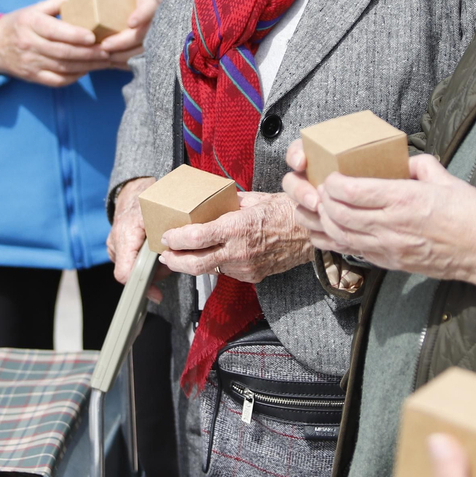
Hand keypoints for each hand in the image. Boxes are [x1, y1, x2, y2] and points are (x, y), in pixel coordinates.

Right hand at [0, 0, 112, 86]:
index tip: (94, 36)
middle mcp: (29, 44)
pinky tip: (87, 69)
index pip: (54, 31)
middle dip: (88, 53)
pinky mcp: (33, 77)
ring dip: (86, 65)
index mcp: (30, 23)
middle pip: (62, 52)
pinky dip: (74, 76)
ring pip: (63, 67)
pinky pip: (57, 80)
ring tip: (104, 60)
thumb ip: (57, 3)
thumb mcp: (33, 8)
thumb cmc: (19, 24)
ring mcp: (30, 63)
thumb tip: (83, 0)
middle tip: (107, 50)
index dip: (75, 35)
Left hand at [96, 0, 165, 64]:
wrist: (165, 4)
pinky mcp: (159, 48)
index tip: (130, 23)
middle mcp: (161, 16)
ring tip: (104, 56)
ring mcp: (162, 34)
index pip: (150, 7)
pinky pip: (144, 59)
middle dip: (123, 41)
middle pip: (143, 33)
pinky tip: (113, 62)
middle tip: (104, 45)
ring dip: (123, 55)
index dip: (141, 15)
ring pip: (144, 49)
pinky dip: (128, 62)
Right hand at [106, 175, 172, 299]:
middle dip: (152, 274)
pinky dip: (144, 261)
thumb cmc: (147, 201)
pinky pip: (130, 261)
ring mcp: (114, 246)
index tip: (157, 294)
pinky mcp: (117, 247)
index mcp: (125, 237)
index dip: (142, 286)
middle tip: (169, 265)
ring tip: (163, 254)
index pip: (125, 273)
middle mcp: (115, 243)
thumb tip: (176, 256)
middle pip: (131, 273)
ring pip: (132, 267)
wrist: (133, 190)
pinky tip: (155, 252)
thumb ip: (167, 236)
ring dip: (150, 267)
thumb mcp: (160, 215)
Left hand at [159, 191, 311, 283]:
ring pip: (210, 269)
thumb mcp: (253, 200)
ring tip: (185, 253)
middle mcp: (239, 251)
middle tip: (165, 254)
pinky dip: (217, 263)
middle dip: (175, 260)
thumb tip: (208, 202)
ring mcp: (245, 267)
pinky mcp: (252, 276)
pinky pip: (227, 271)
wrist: (310, 234)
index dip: (176, 239)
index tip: (166, 235)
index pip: (196, 238)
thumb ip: (227, 204)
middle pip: (196, 264)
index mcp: (237, 228)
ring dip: (194, 262)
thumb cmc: (284, 212)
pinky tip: (215, 254)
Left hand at [283, 143, 475, 293]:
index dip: (334, 183)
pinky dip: (333, 241)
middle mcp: (391, 225)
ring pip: (340, 236)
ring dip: (320, 221)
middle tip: (314, 188)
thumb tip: (404, 161)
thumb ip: (421, 165)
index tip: (330, 175)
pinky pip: (352, 252)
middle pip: (340, 214)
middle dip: (320, 200)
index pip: (354, 191)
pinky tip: (324, 231)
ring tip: (311, 208)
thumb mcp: (447, 179)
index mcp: (404, 200)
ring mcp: (389, 247)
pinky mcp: (390, 263)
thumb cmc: (472, 216)